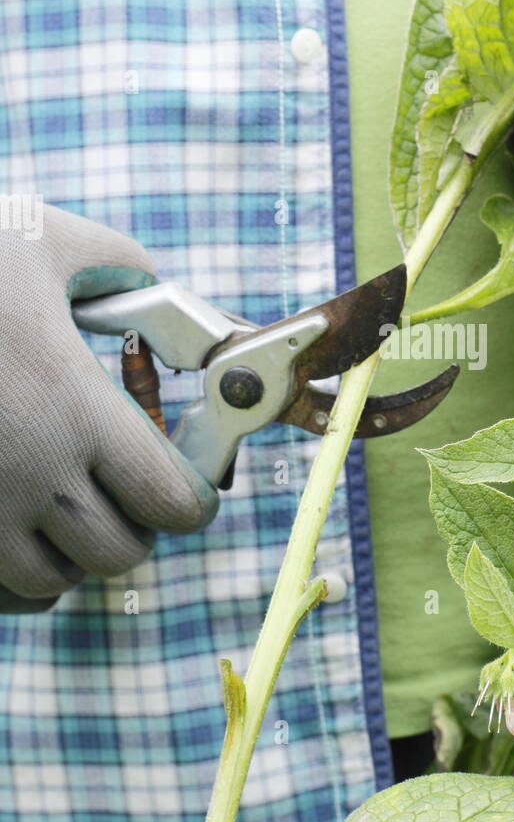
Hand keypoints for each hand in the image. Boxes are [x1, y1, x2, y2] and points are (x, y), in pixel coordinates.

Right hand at [0, 204, 217, 610]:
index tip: (185, 487)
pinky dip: (12, 578)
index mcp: (73, 405)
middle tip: (121, 494)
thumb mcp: (43, 236)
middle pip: (117, 554)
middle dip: (132, 528)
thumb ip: (121, 264)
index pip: (169, 501)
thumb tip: (157, 295)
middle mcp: (27, 471)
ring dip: (68, 556)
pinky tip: (12, 529)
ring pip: (49, 584)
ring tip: (59, 506)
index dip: (188, 500)